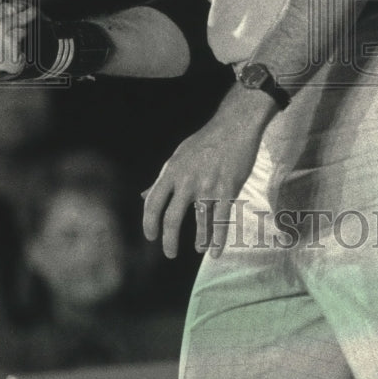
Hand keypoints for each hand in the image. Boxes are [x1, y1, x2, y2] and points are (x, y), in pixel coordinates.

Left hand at [142, 83, 276, 258]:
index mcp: (171, 171)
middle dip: (169, 241)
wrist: (234, 125)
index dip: (149, 223)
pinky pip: (222, 220)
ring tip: (198, 249)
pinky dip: (218, 239)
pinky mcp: (228, 189)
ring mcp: (208, 185)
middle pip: (172, 218)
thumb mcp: (178, 156)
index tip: (151, 236)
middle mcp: (187, 180)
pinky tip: (216, 251)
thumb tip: (143, 196)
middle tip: (169, 253)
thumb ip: (162, 179)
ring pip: (200, 223)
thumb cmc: (205, 141)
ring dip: (199, 240)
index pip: (152, 202)